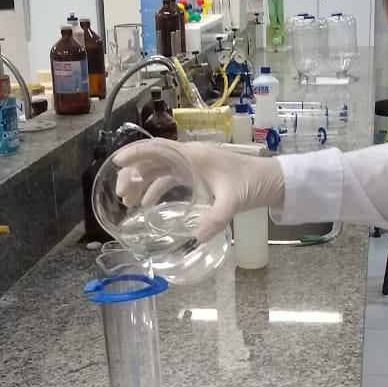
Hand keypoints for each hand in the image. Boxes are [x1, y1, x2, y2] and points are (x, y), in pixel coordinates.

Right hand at [113, 140, 284, 243]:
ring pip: (158, 169)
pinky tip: (145, 205)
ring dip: (141, 183)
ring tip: (126, 201)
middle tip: (118, 192)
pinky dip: (155, 189)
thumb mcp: (233, 201)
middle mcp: (189, 156)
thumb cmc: (251, 184)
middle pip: (153, 159)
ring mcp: (192, 165)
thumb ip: (216, 219)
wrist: (270, 181)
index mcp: (194, 155)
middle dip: (132, 173)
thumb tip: (198, 238)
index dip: (136, 153)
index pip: (158, 148)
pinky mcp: (196, 174)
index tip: (117, 162)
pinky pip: (169, 178)